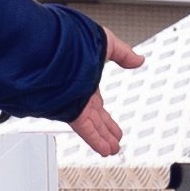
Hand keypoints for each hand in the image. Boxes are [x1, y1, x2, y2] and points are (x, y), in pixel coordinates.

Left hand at [67, 34, 145, 158]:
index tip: (112, 123)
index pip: (98, 103)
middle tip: (113, 141)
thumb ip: (123, 53)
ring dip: (103, 139)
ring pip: (92, 126)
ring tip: (112, 150)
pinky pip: (85, 129)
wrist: (50, 47)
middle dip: (105, 130)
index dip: (105, 114)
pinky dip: (96, 140)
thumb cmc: (73, 40)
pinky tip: (104, 149)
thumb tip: (138, 59)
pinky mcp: (69, 110)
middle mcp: (79, 93)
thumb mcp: (106, 43)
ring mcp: (74, 102)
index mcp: (86, 78)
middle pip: (95, 117)